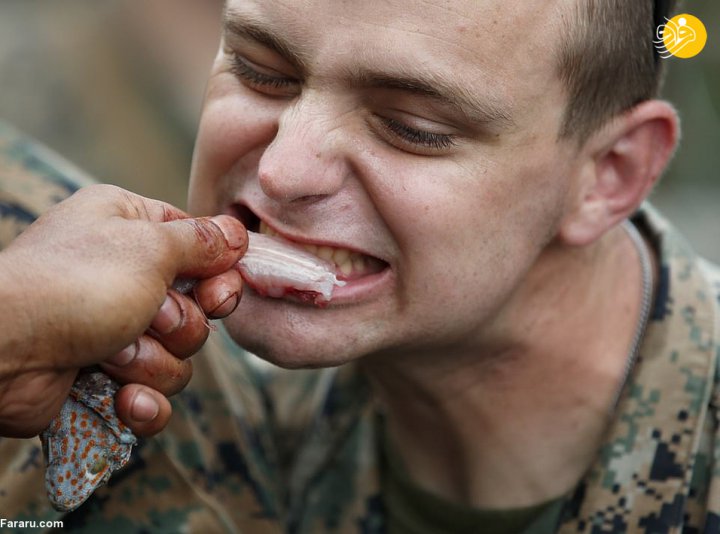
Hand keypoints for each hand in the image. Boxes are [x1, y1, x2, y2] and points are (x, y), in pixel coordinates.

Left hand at [0, 184, 245, 437]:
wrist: (1, 351)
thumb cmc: (73, 284)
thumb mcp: (149, 246)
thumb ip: (202, 240)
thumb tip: (237, 233)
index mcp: (131, 228)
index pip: (202, 251)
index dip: (218, 278)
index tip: (217, 296)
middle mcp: (124, 275)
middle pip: (196, 311)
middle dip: (178, 326)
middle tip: (148, 320)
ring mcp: (113, 328)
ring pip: (178, 357)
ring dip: (150, 362)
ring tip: (111, 354)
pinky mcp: (104, 376)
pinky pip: (154, 396)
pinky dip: (143, 402)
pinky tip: (122, 399)